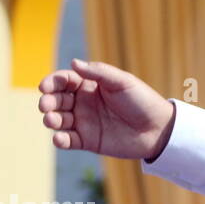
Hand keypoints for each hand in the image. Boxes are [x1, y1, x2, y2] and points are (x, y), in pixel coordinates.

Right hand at [38, 59, 175, 161]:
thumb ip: (99, 72)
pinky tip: (59, 138)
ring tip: (52, 119)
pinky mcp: (87, 140)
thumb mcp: (123, 82)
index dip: (52, 82)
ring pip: (58, 120)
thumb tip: (74, 62)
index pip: (64, 81)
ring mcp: (84, 122)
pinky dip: (60, 140)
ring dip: (51, 119)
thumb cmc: (143, 101)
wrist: (159, 128)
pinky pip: (67, 140)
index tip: (45, 87)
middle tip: (46, 105)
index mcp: (90, 85)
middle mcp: (83, 103)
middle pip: (57, 100)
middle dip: (48, 101)